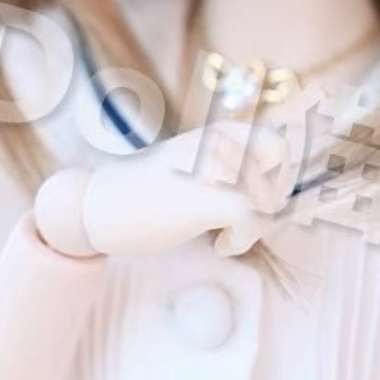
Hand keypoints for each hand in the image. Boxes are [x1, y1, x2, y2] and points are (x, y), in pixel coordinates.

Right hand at [33, 121, 292, 258]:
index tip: (265, 199)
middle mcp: (219, 142)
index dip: (280, 175)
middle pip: (278, 175)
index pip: (277, 144)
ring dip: (252, 227)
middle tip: (244, 223)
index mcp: (217, 132)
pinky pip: (252, 219)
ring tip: (225, 235)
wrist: (99, 204)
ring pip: (266, 201)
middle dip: (269, 204)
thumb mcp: (190, 167)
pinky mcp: (206, 195)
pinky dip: (241, 240)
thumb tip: (273, 196)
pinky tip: (220, 246)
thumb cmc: (144, 192)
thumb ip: (226, 170)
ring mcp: (214, 166)